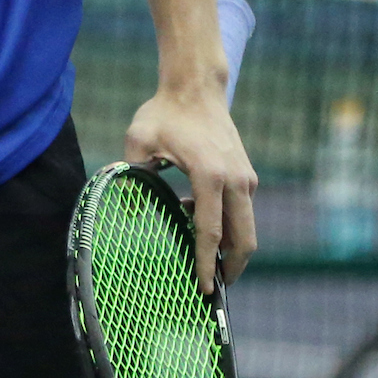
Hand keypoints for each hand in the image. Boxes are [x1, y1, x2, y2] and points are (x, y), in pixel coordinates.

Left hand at [124, 87, 257, 292]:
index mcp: (210, 176)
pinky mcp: (247, 176)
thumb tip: (130, 213)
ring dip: (228, 248)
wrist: (195, 88)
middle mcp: (236, 180)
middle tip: (212, 288)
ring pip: (247, 229)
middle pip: (243, 240)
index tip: (205, 289)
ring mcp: (246, 179)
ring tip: (198, 253)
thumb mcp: (138, 141)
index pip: (210, 232)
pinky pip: (242, 212)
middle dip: (231, 268)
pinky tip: (191, 214)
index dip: (206, 264)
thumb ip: (131, 175)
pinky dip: (226, 226)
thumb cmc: (163, 114)